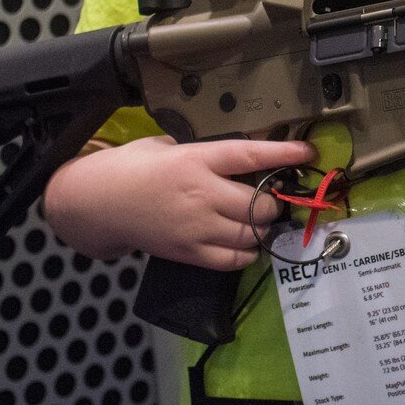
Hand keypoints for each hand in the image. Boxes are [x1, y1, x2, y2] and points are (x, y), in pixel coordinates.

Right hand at [43, 134, 313, 269]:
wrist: (96, 203)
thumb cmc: (132, 167)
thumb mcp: (167, 145)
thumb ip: (203, 152)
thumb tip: (238, 158)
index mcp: (196, 160)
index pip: (250, 155)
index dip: (284, 154)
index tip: (309, 153)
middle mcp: (201, 194)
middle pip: (260, 203)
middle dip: (275, 201)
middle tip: (275, 196)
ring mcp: (196, 228)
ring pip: (252, 233)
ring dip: (265, 227)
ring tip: (262, 219)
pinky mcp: (188, 253)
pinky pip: (233, 259)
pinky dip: (248, 252)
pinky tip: (246, 242)